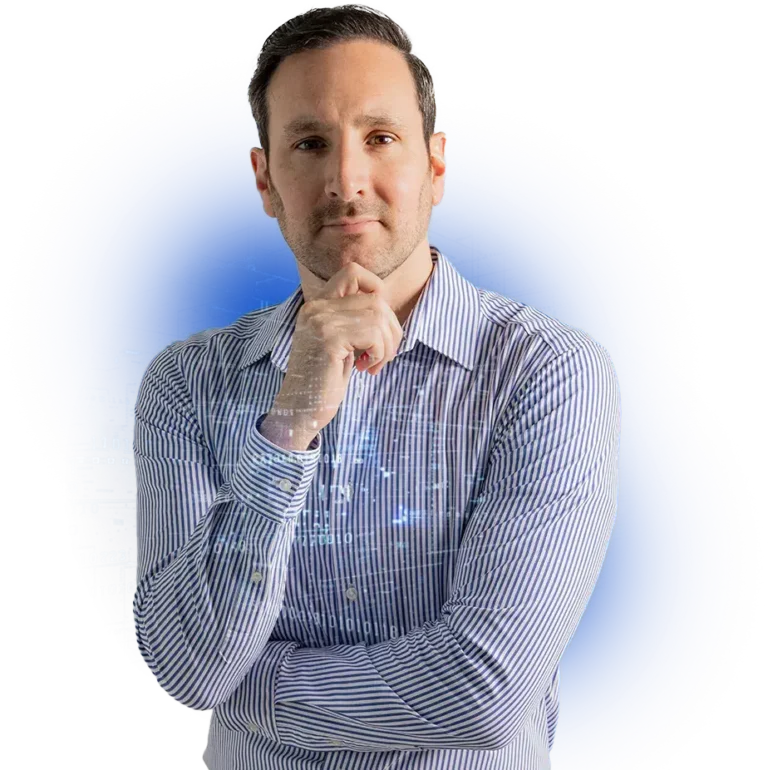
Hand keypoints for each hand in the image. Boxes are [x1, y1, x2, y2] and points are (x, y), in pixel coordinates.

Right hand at [266, 261, 402, 443]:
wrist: (300, 411)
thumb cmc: (323, 381)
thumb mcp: (340, 343)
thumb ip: (353, 320)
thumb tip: (385, 305)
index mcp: (317, 305)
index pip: (353, 272)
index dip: (376, 289)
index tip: (378, 322)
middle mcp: (316, 308)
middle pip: (376, 298)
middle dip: (391, 329)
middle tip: (381, 355)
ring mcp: (321, 321)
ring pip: (379, 316)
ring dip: (387, 345)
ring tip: (373, 364)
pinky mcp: (328, 339)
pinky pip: (374, 334)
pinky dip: (379, 354)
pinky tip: (365, 368)